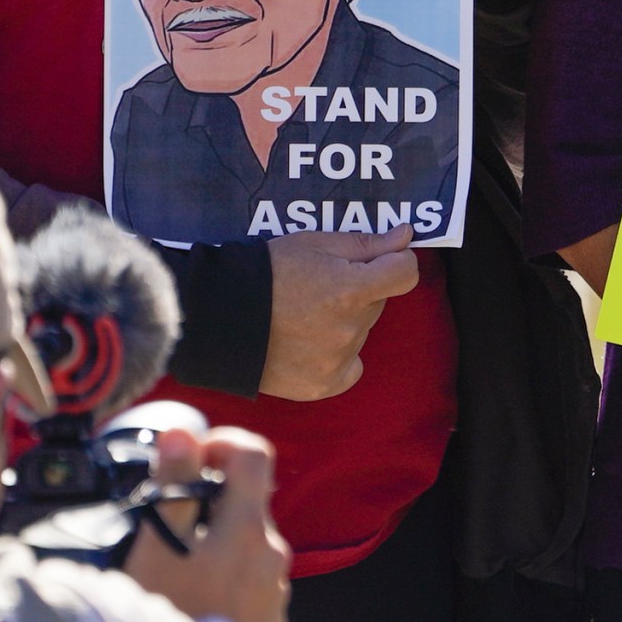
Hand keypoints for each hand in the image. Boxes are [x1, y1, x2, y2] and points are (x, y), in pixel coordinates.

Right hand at [122, 426, 291, 621]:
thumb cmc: (173, 617)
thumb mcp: (159, 548)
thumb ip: (174, 487)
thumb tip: (182, 433)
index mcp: (248, 527)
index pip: (254, 453)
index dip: (220, 443)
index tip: (188, 461)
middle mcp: (272, 553)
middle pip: (247, 503)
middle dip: (208, 504)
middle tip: (167, 527)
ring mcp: (274, 588)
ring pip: (246, 545)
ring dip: (215, 545)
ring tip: (175, 571)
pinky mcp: (269, 618)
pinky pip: (250, 583)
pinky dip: (225, 580)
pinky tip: (195, 599)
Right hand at [260, 227, 417, 399]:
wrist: (216, 319)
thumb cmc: (264, 273)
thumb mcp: (314, 244)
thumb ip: (367, 243)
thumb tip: (406, 236)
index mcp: (351, 290)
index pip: (406, 274)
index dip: (395, 262)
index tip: (379, 260)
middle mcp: (350, 329)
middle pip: (377, 302)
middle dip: (359, 289)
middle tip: (319, 285)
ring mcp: (337, 360)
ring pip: (360, 331)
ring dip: (344, 321)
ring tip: (302, 314)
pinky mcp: (323, 385)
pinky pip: (350, 367)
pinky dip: (338, 356)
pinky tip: (309, 343)